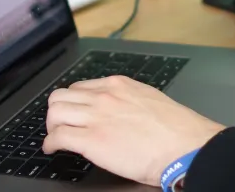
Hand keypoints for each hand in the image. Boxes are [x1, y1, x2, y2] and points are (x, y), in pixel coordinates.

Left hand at [44, 76, 224, 186]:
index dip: (75, 101)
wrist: (183, 146)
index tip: (75, 111)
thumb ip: (130, 101)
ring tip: (55, 136)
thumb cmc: (176, 129)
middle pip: (61, 96)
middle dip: (57, 111)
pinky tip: (53, 149)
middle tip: (60, 124)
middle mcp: (103, 96)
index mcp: (119, 85)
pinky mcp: (91, 140)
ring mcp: (96, 117)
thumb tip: (122, 112)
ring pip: (54, 113)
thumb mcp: (150, 100)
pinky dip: (50, 144)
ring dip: (51, 126)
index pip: (82, 86)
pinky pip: (57, 137)